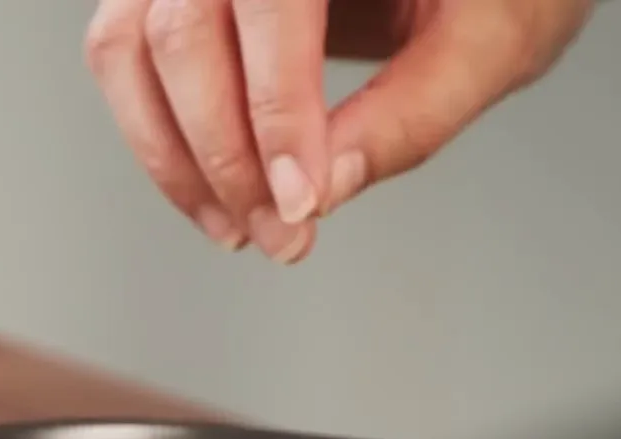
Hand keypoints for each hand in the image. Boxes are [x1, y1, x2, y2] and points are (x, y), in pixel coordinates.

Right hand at [84, 0, 593, 263]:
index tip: (300, 204)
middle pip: (180, 30)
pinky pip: (126, 51)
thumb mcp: (494, 40)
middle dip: (223, 154)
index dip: (274, 112)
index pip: (269, 2)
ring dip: (173, 154)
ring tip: (240, 225)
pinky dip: (158, 132)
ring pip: (128, 45)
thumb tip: (325, 186)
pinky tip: (216, 190)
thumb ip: (411, 114)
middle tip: (279, 233)